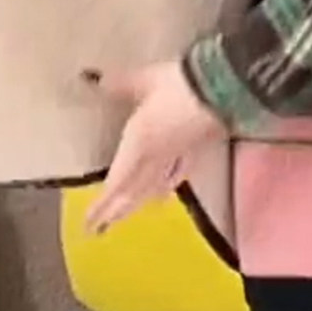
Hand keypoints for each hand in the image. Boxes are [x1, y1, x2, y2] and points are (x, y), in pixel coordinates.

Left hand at [84, 60, 225, 234]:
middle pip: (134, 193)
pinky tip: (165, 194)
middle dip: (116, 212)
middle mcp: (156, 159)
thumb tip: (93, 81)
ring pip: (153, 189)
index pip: (116, 184)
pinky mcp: (197, 151)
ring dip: (137, 205)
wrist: (223, 87)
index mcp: (138, 145)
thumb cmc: (178, 84)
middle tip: (100, 230)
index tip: (88, 225)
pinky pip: (175, 177)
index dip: (102, 207)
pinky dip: (165, 189)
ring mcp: (178, 157)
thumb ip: (119, 84)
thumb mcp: (144, 80)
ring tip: (126, 215)